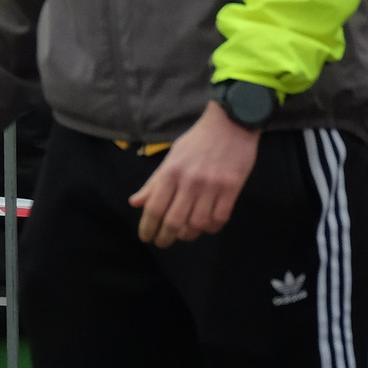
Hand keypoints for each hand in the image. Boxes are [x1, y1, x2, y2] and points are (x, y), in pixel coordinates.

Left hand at [128, 102, 258, 246]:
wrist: (231, 124)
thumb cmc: (197, 141)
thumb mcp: (171, 157)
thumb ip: (154, 182)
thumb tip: (135, 202)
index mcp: (170, 172)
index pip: (154, 207)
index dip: (148, 227)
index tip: (146, 238)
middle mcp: (189, 182)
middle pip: (174, 221)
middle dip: (166, 237)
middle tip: (163, 243)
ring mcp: (212, 186)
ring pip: (198, 224)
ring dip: (189, 234)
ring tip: (184, 235)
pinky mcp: (232, 189)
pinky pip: (220, 218)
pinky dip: (212, 228)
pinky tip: (206, 227)